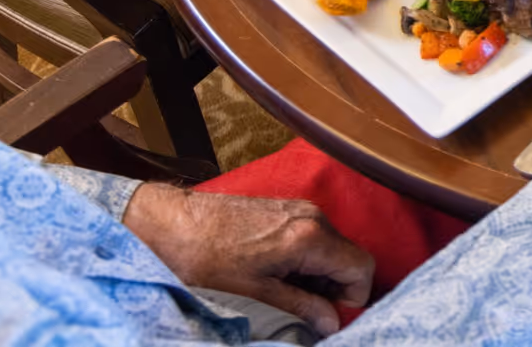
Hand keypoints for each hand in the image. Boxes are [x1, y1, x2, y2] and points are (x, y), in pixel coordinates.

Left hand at [123, 184, 373, 336]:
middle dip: (333, 289)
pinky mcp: (286, 209)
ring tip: (282, 294)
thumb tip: (332, 322)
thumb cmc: (205, 260)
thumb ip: (301, 307)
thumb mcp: (255, 295)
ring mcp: (300, 209)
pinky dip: (305, 261)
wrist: (170, 224)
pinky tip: (274, 275)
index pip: (361, 268)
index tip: (326, 317)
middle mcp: (314, 216)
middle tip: (302, 311)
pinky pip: (314, 238)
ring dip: (317, 276)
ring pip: (331, 249)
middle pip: (348, 257)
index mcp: (310, 237)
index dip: (353, 298)